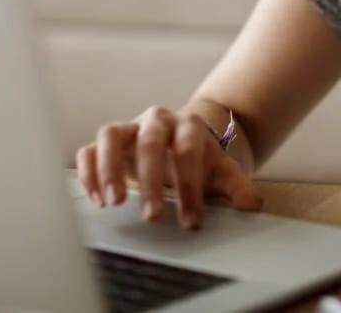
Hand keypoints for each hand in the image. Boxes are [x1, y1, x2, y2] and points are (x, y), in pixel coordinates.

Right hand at [75, 105, 262, 229]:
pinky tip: (96, 200)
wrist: (180, 141)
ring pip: (110, 135)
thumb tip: (251, 204)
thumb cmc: (198, 159)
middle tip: (151, 216)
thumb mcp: (221, 171)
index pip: (188, 151)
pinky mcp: (107, 142)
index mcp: (188, 125)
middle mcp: (156, 120)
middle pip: (149, 142)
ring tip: (113, 203)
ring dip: (109, 169)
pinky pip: (89, 149)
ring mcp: (129, 128)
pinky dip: (89, 172)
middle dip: (150, 180)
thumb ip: (237, 186)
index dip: (190, 186)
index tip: (190, 220)